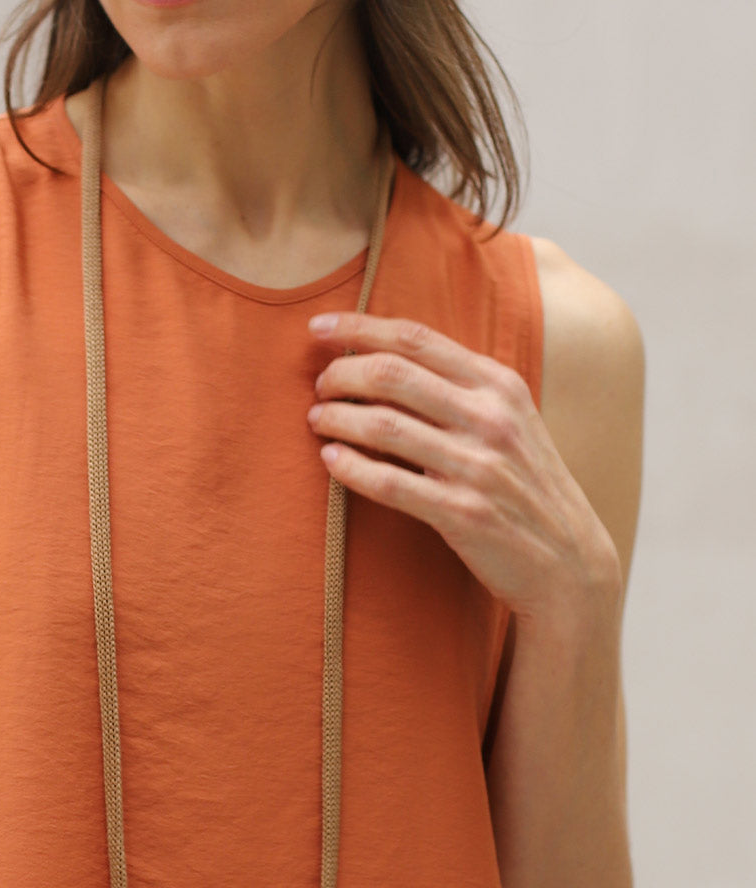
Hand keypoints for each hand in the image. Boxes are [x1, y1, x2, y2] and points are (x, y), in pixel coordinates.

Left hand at [305, 313, 620, 624]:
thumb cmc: (524, 483)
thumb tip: (383, 356)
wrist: (568, 561)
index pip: (415, 338)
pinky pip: (390, 483)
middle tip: (320, 387)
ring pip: (383, 426)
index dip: (360, 327)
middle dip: (340, 374)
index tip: (319, 326)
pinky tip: (331, 459)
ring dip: (337, 418)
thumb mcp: (508, 420)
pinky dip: (351, 467)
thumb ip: (458, 387)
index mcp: (499, 385)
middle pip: (391, 374)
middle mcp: (490, 418)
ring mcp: (479, 466)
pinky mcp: (464, 513)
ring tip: (317, 420)